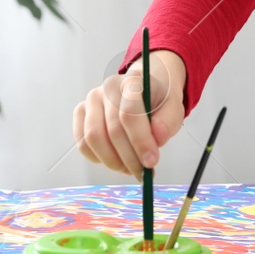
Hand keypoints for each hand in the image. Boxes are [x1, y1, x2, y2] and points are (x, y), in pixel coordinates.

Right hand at [73, 48, 186, 175]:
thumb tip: (158, 137)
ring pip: (93, 138)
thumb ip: (168, 122)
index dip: (140, 141)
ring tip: (130, 168)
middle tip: (143, 172)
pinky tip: (116, 160)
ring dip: (113, 161)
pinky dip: (98, 159)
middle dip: (129, 158)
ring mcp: (91, 100)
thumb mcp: (173, 108)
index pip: (130, 114)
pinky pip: (82, 143)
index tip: (151, 162)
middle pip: (113, 130)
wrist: (143, 89)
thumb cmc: (158, 101)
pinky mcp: (81, 112)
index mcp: (132, 82)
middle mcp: (108, 88)